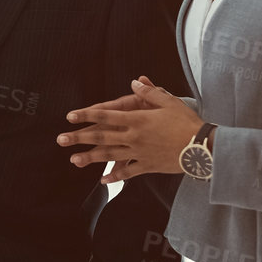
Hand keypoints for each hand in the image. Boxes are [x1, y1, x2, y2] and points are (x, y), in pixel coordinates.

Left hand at [61, 77, 201, 181]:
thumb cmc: (187, 121)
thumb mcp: (169, 101)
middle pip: (101, 137)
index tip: (70, 116)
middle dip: (79, 138)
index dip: (86, 115)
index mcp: (137, 119)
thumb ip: (150, 92)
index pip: (106, 115)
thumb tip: (135, 82)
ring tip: (73, 160)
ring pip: (109, 155)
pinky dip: (115, 176)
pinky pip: (127, 172)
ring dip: (90, 158)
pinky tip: (102, 180)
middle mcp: (133, 137)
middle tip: (60, 140)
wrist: (201, 147)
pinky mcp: (147, 166)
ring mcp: (139, 153)